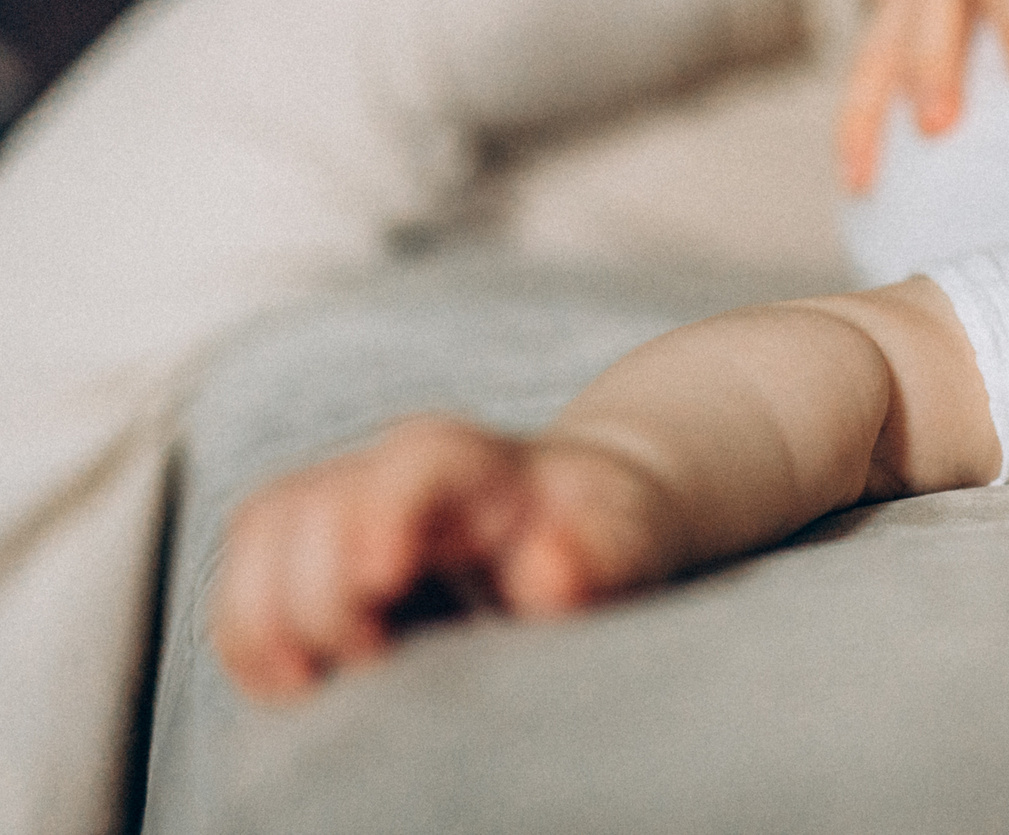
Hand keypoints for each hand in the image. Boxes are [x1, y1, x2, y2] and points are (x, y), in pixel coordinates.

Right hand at [211, 416, 677, 702]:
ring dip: (269, 620)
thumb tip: (548, 578)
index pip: (416, 463)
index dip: (383, 514)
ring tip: (320, 684)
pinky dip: (251, 641)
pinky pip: (243, 583)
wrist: (576, 518)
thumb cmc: (604, 531)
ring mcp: (340, 501)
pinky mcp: (304, 548)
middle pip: (314, 503)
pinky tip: (296, 686)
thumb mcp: (626, 539)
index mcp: (478, 460)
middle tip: (376, 662)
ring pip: (260, 534)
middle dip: (322, 595)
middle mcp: (392, 467)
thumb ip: (596, 554)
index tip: (381, 581)